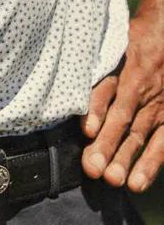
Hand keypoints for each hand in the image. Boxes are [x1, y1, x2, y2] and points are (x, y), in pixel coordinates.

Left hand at [82, 14, 163, 191]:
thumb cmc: (134, 41)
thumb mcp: (115, 45)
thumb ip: (96, 69)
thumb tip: (69, 92)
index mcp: (123, 66)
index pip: (107, 88)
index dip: (96, 108)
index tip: (86, 129)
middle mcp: (141, 86)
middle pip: (122, 118)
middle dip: (107, 144)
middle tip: (93, 168)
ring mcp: (159, 103)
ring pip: (141, 134)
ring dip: (128, 159)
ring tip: (115, 181)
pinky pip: (163, 143)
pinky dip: (151, 162)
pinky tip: (138, 182)